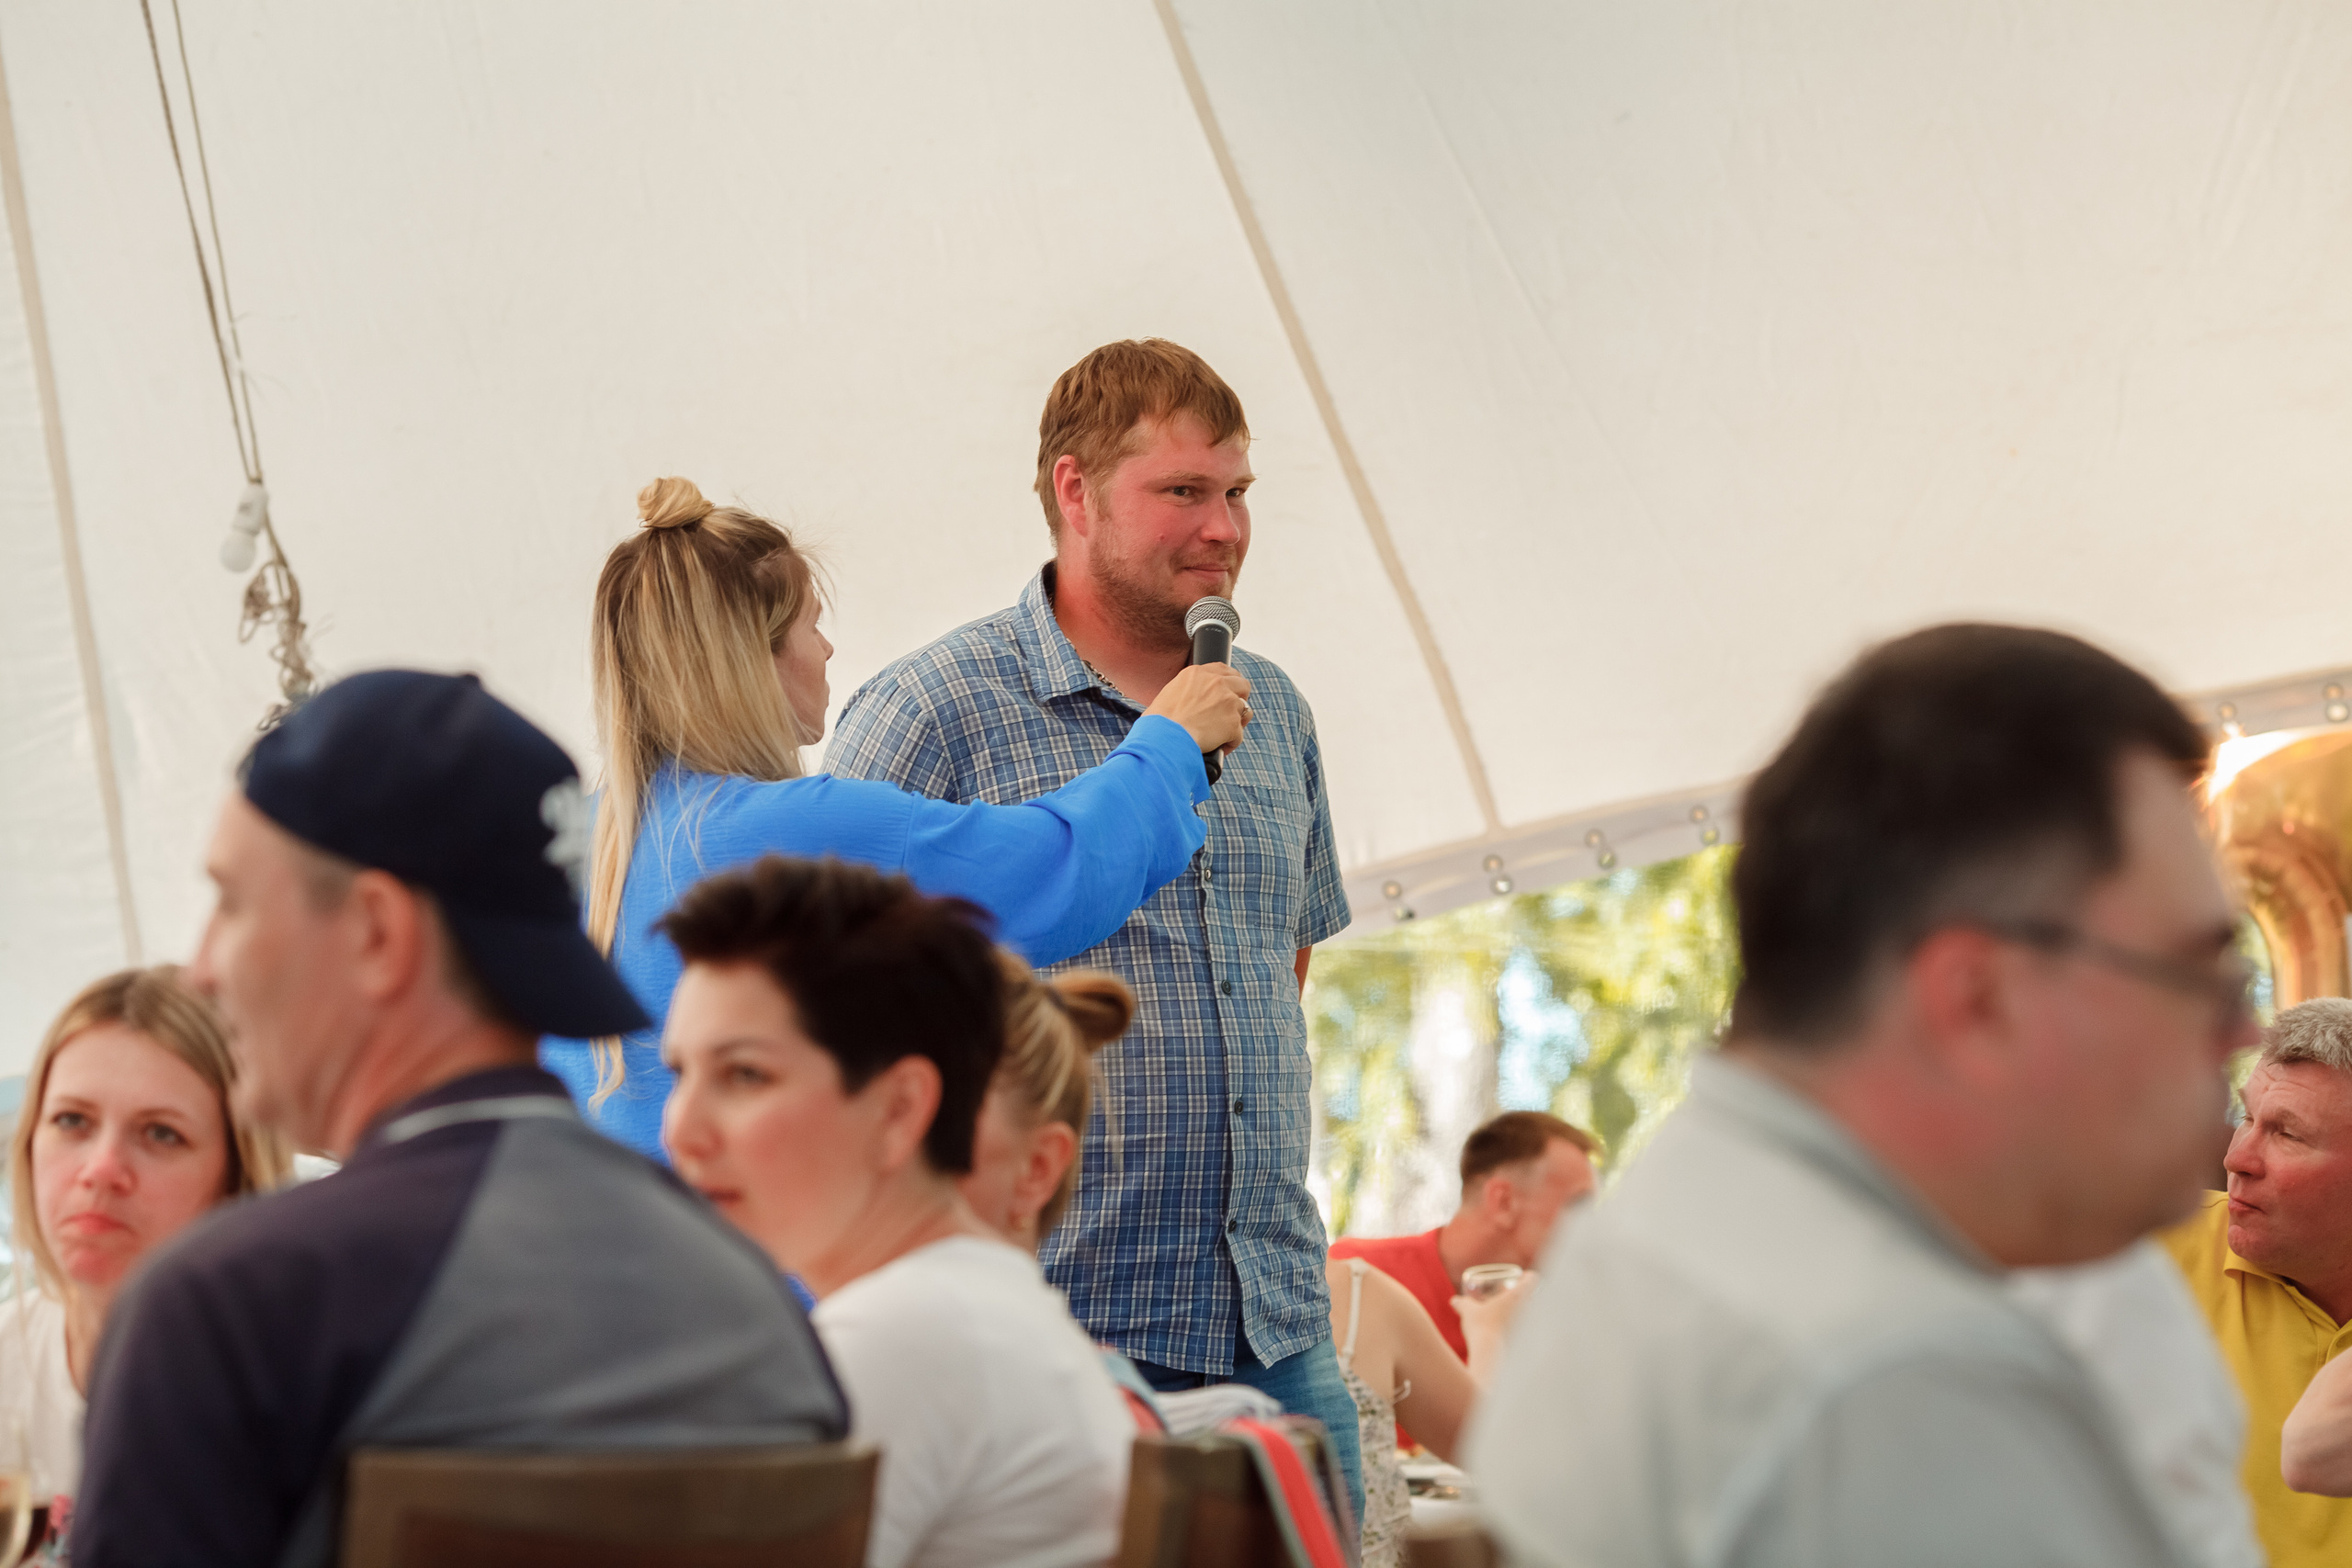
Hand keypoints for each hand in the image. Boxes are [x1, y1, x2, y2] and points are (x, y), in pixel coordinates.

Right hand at [1146, 664, 1253, 756]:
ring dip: (1234, 722)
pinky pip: (1238, 734)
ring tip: (1220, 735)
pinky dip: (1230, 743)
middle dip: (1240, 698)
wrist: (1162, 738)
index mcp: (1198, 673)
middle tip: (1230, 712)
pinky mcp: (1233, 723)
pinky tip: (1218, 748)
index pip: (1223, 670)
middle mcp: (1216, 683)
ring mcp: (1228, 701)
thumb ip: (1188, 691)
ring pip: (1243, 710)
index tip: (1226, 692)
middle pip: (1242, 685)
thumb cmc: (1158, 722)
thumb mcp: (1169, 694)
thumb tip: (1195, 701)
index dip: (1228, 683)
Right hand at [1453, 1270, 1536, 1384]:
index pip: (1532, 1279)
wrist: (1489, 1354)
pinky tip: (1508, 1336)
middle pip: (1535, 1297)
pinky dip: (1521, 1332)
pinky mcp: (1530, 1342)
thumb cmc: (1480, 1327)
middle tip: (1511, 1299)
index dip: (1527, 1277)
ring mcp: (1531, 1326)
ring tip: (1508, 1318)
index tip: (1520, 1279)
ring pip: (1532, 1315)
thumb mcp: (1468, 1311)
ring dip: (1523, 1315)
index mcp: (1517, 1296)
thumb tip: (1454, 1301)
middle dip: (1525, 1297)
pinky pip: (1529, 1333)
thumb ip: (1462, 1303)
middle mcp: (1528, 1309)